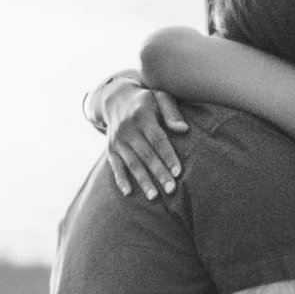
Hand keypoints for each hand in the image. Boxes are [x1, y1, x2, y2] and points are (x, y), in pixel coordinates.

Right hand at [103, 79, 188, 201]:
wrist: (115, 99)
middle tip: (171, 189)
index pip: (157, 139)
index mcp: (142, 115)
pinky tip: (129, 193)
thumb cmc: (146, 100)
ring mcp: (117, 140)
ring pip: (132, 163)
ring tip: (154, 197)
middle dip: (159, 173)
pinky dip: (121, 180)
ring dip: (143, 181)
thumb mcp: (160, 97)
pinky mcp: (110, 148)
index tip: (178, 172)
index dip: (168, 156)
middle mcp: (127, 128)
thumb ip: (171, 113)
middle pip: (146, 154)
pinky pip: (115, 166)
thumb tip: (184, 129)